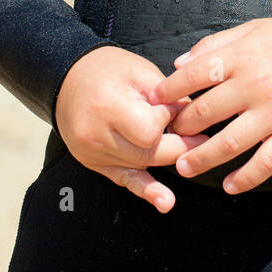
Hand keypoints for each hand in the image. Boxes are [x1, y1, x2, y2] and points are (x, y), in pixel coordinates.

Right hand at [54, 45, 210, 213]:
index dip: (168, 120)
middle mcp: (96, 135)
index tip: (172, 108)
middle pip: (148, 153)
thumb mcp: (141, 71)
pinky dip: (146, 191)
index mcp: (108, 106)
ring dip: (166, 159)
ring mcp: (92, 154)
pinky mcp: (94, 164)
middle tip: (201, 138)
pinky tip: (165, 202)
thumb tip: (194, 116)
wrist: (69, 79)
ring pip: (141, 166)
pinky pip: (124, 180)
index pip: (150, 130)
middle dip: (178, 146)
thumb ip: (167, 95)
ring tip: (194, 156)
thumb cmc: (108, 69)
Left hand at [148, 18, 271, 193]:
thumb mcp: (251, 30)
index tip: (155, 100)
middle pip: (208, 112)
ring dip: (203, 159)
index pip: (197, 74)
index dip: (171, 89)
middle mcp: (256, 86)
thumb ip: (214, 45)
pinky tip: (230, 186)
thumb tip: (179, 64)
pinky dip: (247, 178)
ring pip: (231, 143)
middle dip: (182, 126)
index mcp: (243, 58)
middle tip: (170, 134)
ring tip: (184, 168)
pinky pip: (267, 162)